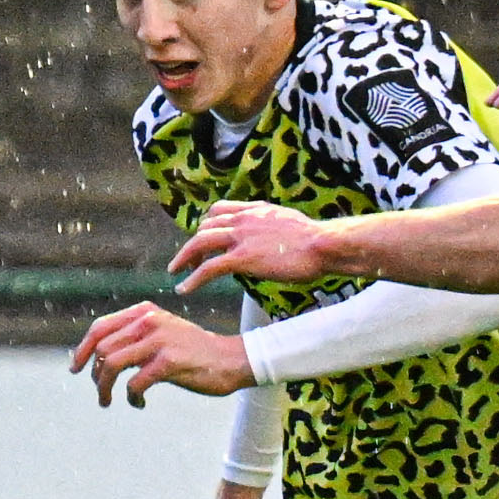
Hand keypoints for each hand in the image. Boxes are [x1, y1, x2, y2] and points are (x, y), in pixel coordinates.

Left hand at [70, 303, 252, 407]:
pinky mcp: (169, 362)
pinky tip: (139, 404)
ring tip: (108, 402)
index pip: (100, 328)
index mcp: (144, 312)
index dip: (82, 350)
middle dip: (94, 375)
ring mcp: (159, 340)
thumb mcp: (162, 334)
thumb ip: (135, 337)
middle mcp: (149, 321)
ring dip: (104, 388)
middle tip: (100, 395)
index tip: (75, 369)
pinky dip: (131, 398)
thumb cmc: (194, 352)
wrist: (232, 360)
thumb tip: (101, 357)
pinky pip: (134, 384)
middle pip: (102, 349)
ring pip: (112, 366)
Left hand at [169, 199, 336, 293]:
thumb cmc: (316, 240)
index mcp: (255, 210)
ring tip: (175, 272)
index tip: (203, 238)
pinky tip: (185, 289)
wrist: (323, 244)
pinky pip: (209, 268)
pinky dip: (193, 279)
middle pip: (205, 226)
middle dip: (193, 243)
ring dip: (184, 258)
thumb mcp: (290, 224)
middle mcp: (244, 219)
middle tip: (187, 260)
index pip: (219, 210)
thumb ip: (274, 227)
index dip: (207, 224)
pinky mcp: (243, 258)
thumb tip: (272, 237)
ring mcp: (241, 237)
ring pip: (200, 243)